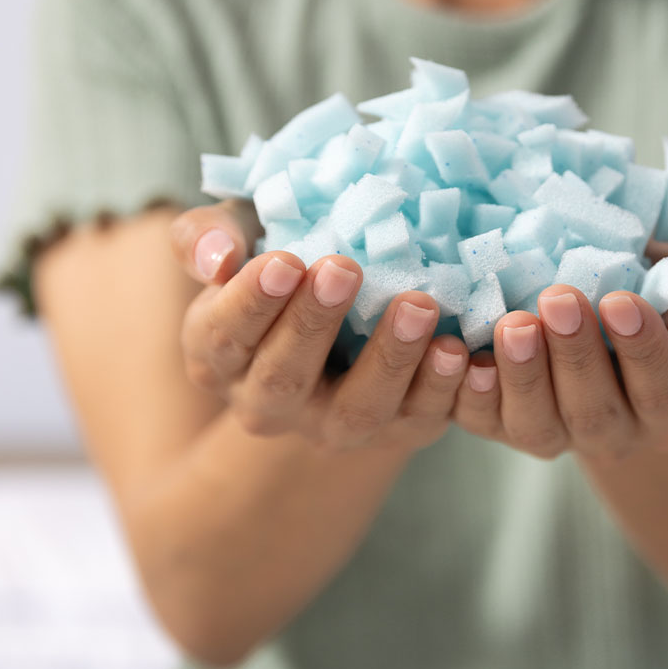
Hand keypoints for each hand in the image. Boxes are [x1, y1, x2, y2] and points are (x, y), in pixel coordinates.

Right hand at [169, 201, 469, 456]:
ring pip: (356, 409)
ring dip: (389, 358)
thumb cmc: (283, 262)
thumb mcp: (240, 237)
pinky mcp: (397, 430)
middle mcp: (269, 403)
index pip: (224, 336)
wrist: (342, 318)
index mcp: (220, 355)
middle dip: (314, 323)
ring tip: (418, 305)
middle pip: (283, 378)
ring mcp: (334, 423)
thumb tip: (217, 257)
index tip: (283, 261)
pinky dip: (442, 387)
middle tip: (344, 269)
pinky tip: (459, 349)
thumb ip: (208, 237)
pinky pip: (419, 419)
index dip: (251, 302)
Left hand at [451, 240, 667, 464]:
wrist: (611, 320)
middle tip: (558, 299)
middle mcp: (617, 435)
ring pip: (538, 425)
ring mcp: (558, 436)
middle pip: (595, 412)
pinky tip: (462, 355)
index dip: (643, 349)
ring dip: (523, 375)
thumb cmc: (665, 296)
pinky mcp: (504, 424)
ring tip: (514, 324)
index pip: (663, 390)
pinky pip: (484, 422)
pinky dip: (470, 394)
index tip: (620, 300)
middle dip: (575, 356)